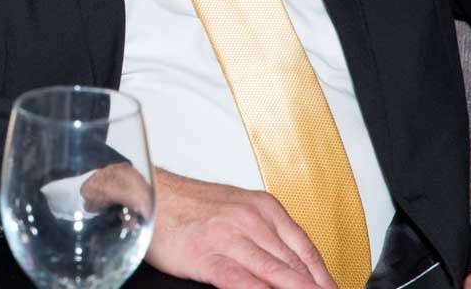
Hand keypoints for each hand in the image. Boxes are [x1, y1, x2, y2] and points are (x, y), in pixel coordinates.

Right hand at [143, 170, 336, 288]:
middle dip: (314, 288)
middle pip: (296, 265)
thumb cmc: (187, 206)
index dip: (324, 277)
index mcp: (263, 208)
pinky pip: (243, 281)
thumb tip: (288, 263)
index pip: (306, 249)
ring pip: (277, 274)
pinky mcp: (209, 257)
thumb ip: (263, 233)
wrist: (146, 192)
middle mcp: (252, 220)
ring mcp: (232, 239)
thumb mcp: (235, 209)